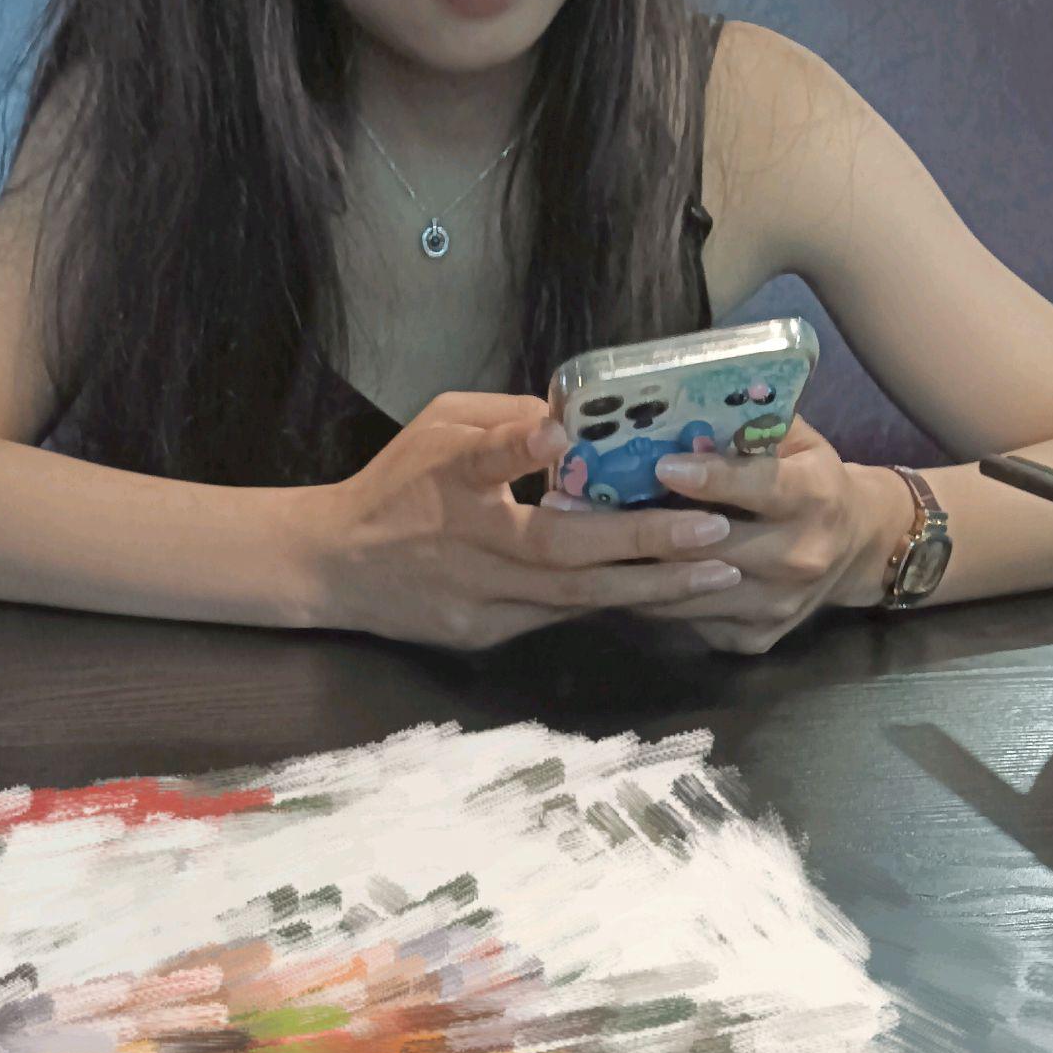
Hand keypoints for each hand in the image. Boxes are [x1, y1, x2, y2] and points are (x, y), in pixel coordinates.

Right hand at [312, 393, 744, 650]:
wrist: (335, 568)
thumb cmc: (393, 484)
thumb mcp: (436, 425)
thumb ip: (504, 420)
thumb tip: (576, 418)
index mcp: (448, 483)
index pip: (484, 462)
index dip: (522, 449)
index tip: (564, 436)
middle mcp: (468, 547)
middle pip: (560, 551)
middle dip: (643, 542)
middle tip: (715, 532)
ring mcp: (478, 601)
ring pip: (573, 597)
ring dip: (650, 587)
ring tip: (717, 572)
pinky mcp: (484, 634)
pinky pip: (559, 617)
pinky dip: (614, 603)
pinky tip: (668, 594)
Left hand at [543, 419, 912, 655]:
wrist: (855, 550)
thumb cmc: (809, 479)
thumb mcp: (797, 441)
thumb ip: (748, 426)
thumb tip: (678, 402)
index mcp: (815, 496)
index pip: (762, 487)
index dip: (714, 479)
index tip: (663, 467)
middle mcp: (800, 556)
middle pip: (710, 547)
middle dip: (642, 528)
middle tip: (572, 507)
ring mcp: (775, 605)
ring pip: (687, 592)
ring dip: (628, 568)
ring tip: (571, 542)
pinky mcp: (754, 638)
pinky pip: (685, 620)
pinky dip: (646, 598)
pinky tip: (608, 576)